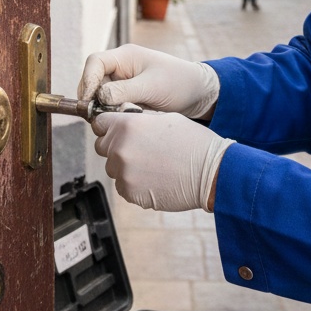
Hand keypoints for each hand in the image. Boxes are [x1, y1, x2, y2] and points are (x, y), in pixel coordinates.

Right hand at [78, 45, 218, 117]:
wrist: (199, 95)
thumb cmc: (179, 83)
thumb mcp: (152, 87)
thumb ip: (124, 91)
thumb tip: (99, 97)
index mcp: (125, 56)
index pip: (94, 63)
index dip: (87, 80)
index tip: (88, 101)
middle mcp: (121, 68)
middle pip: (93, 82)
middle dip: (94, 99)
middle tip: (100, 116)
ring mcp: (124, 84)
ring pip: (101, 97)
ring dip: (105, 109)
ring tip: (118, 119)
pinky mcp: (129, 98)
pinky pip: (112, 106)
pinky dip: (114, 114)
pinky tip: (125, 121)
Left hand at [92, 111, 232, 211]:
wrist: (210, 172)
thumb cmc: (193, 142)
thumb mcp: (165, 118)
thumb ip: (139, 119)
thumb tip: (123, 118)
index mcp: (127, 125)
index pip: (100, 123)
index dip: (108, 126)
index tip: (116, 130)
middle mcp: (120, 148)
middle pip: (102, 147)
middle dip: (116, 146)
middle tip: (140, 149)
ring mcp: (123, 173)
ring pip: (112, 168)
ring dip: (125, 166)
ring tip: (152, 165)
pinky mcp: (129, 193)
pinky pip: (123, 186)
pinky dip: (134, 183)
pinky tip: (154, 178)